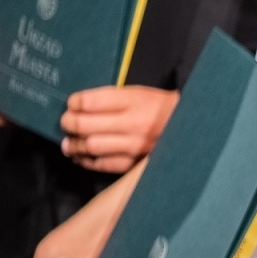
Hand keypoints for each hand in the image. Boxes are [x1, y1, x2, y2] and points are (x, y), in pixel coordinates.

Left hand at [60, 86, 178, 172]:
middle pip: (86, 125)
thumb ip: (112, 99)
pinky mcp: (136, 162)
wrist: (191, 127)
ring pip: (92, 146)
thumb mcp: (139, 93)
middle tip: (65, 122)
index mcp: (135, 100)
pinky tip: (82, 157)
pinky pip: (104, 164)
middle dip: (69, 123)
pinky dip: (88, 161)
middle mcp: (134, 123)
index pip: (91, 102)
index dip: (74, 103)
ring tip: (68, 143)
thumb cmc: (160, 107)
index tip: (72, 103)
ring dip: (74, 145)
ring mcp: (135, 145)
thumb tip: (80, 107)